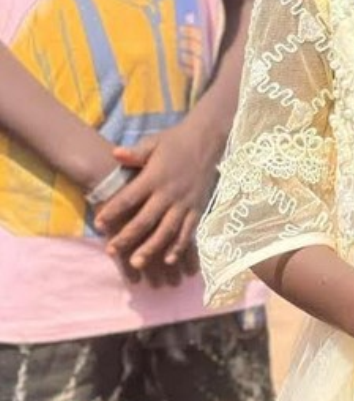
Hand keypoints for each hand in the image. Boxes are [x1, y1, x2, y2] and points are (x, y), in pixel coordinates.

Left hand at [94, 120, 216, 273]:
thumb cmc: (176, 140)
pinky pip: (188, 230)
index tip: (98, 223)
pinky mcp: (198, 207)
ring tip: (136, 263)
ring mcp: (185, 202)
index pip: (130, 197)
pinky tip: (169, 259)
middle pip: (145, 220)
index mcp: (155, 176)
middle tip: (111, 251)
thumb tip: (115, 154)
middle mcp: (169, 192)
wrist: (208, 138)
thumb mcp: (154, 142)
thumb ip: (135, 153)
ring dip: (151, 248)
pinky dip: (179, 246)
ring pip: (166, 230)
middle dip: (127, 237)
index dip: (113, 210)